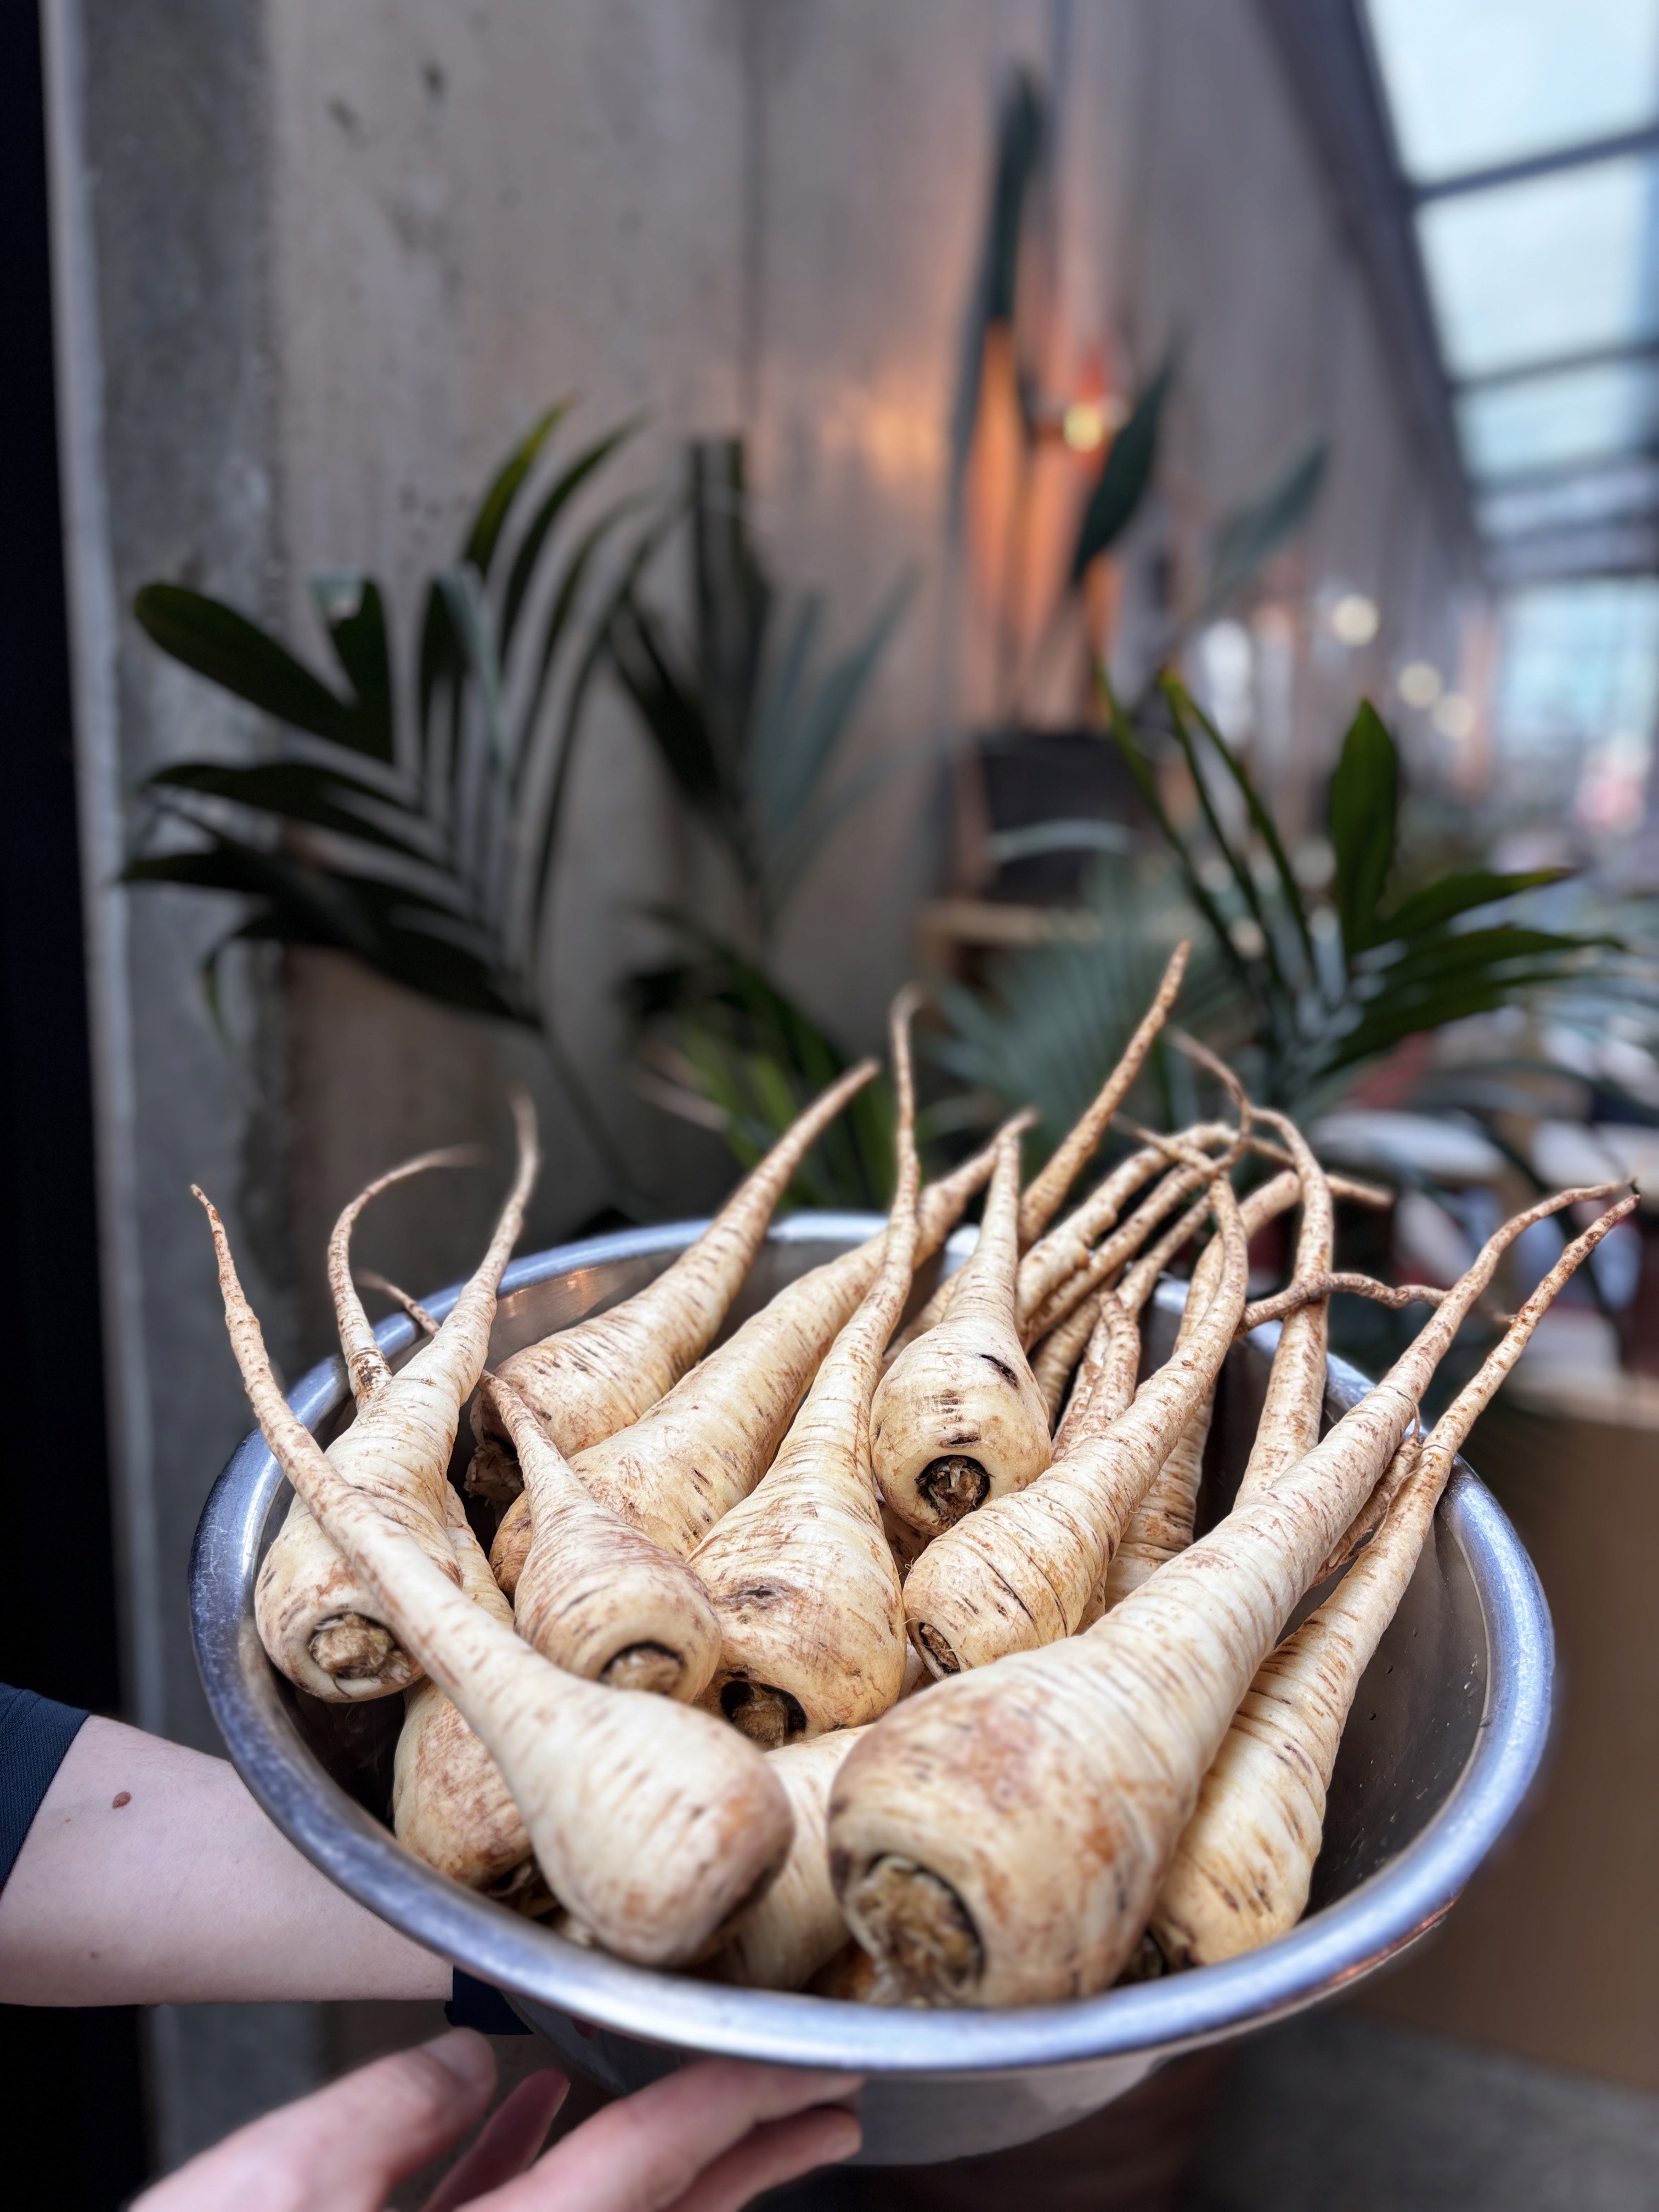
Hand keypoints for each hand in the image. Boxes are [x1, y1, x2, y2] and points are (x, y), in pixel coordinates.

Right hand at [135, 2027, 861, 2211]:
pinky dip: (541, 2171)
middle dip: (752, 2162)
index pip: (640, 2172)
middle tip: (836, 2110)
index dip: (734, 2109)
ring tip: (737, 2117)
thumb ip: (386, 2113)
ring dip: (669, 2171)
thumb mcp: (272, 2186)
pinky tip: (532, 2111)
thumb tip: (477, 2060)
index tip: (814, 2067)